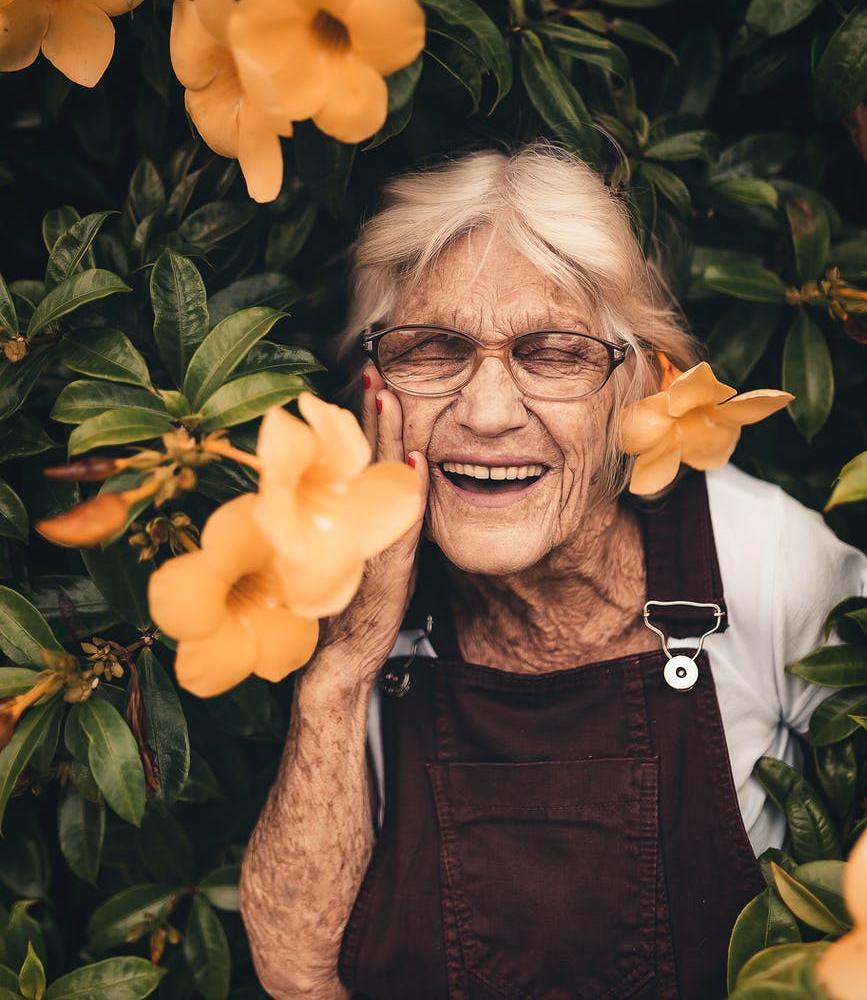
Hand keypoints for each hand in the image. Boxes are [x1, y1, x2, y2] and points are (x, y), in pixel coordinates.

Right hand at [313, 363, 428, 686]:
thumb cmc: (356, 605)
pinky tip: (417, 462)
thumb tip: (408, 477)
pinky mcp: (386, 566)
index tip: (375, 381)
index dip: (369, 420)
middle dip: (373, 415)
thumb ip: (386, 518)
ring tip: (390, 399)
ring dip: (385, 439)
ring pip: (378, 480)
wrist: (342, 659)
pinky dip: (409, 490)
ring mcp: (367, 541)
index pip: (364, 457)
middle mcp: (356, 522)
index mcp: (355, 516)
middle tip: (376, 372)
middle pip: (367, 458)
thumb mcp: (373, 553)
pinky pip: (401, 520)